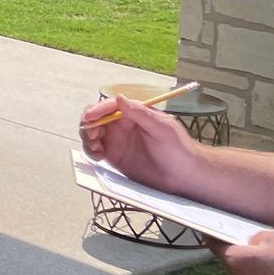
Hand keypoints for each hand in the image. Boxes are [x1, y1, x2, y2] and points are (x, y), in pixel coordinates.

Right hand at [79, 94, 203, 193]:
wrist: (186, 176)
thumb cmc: (179, 149)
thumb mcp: (163, 128)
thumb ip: (140, 114)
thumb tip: (119, 98)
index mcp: (133, 114)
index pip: (110, 106)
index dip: (97, 110)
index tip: (90, 117)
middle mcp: (122, 126)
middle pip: (96, 118)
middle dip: (89, 124)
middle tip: (93, 136)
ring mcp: (117, 141)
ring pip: (92, 134)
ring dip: (87, 138)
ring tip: (96, 147)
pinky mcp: (114, 157)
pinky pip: (95, 151)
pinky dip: (90, 151)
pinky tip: (97, 155)